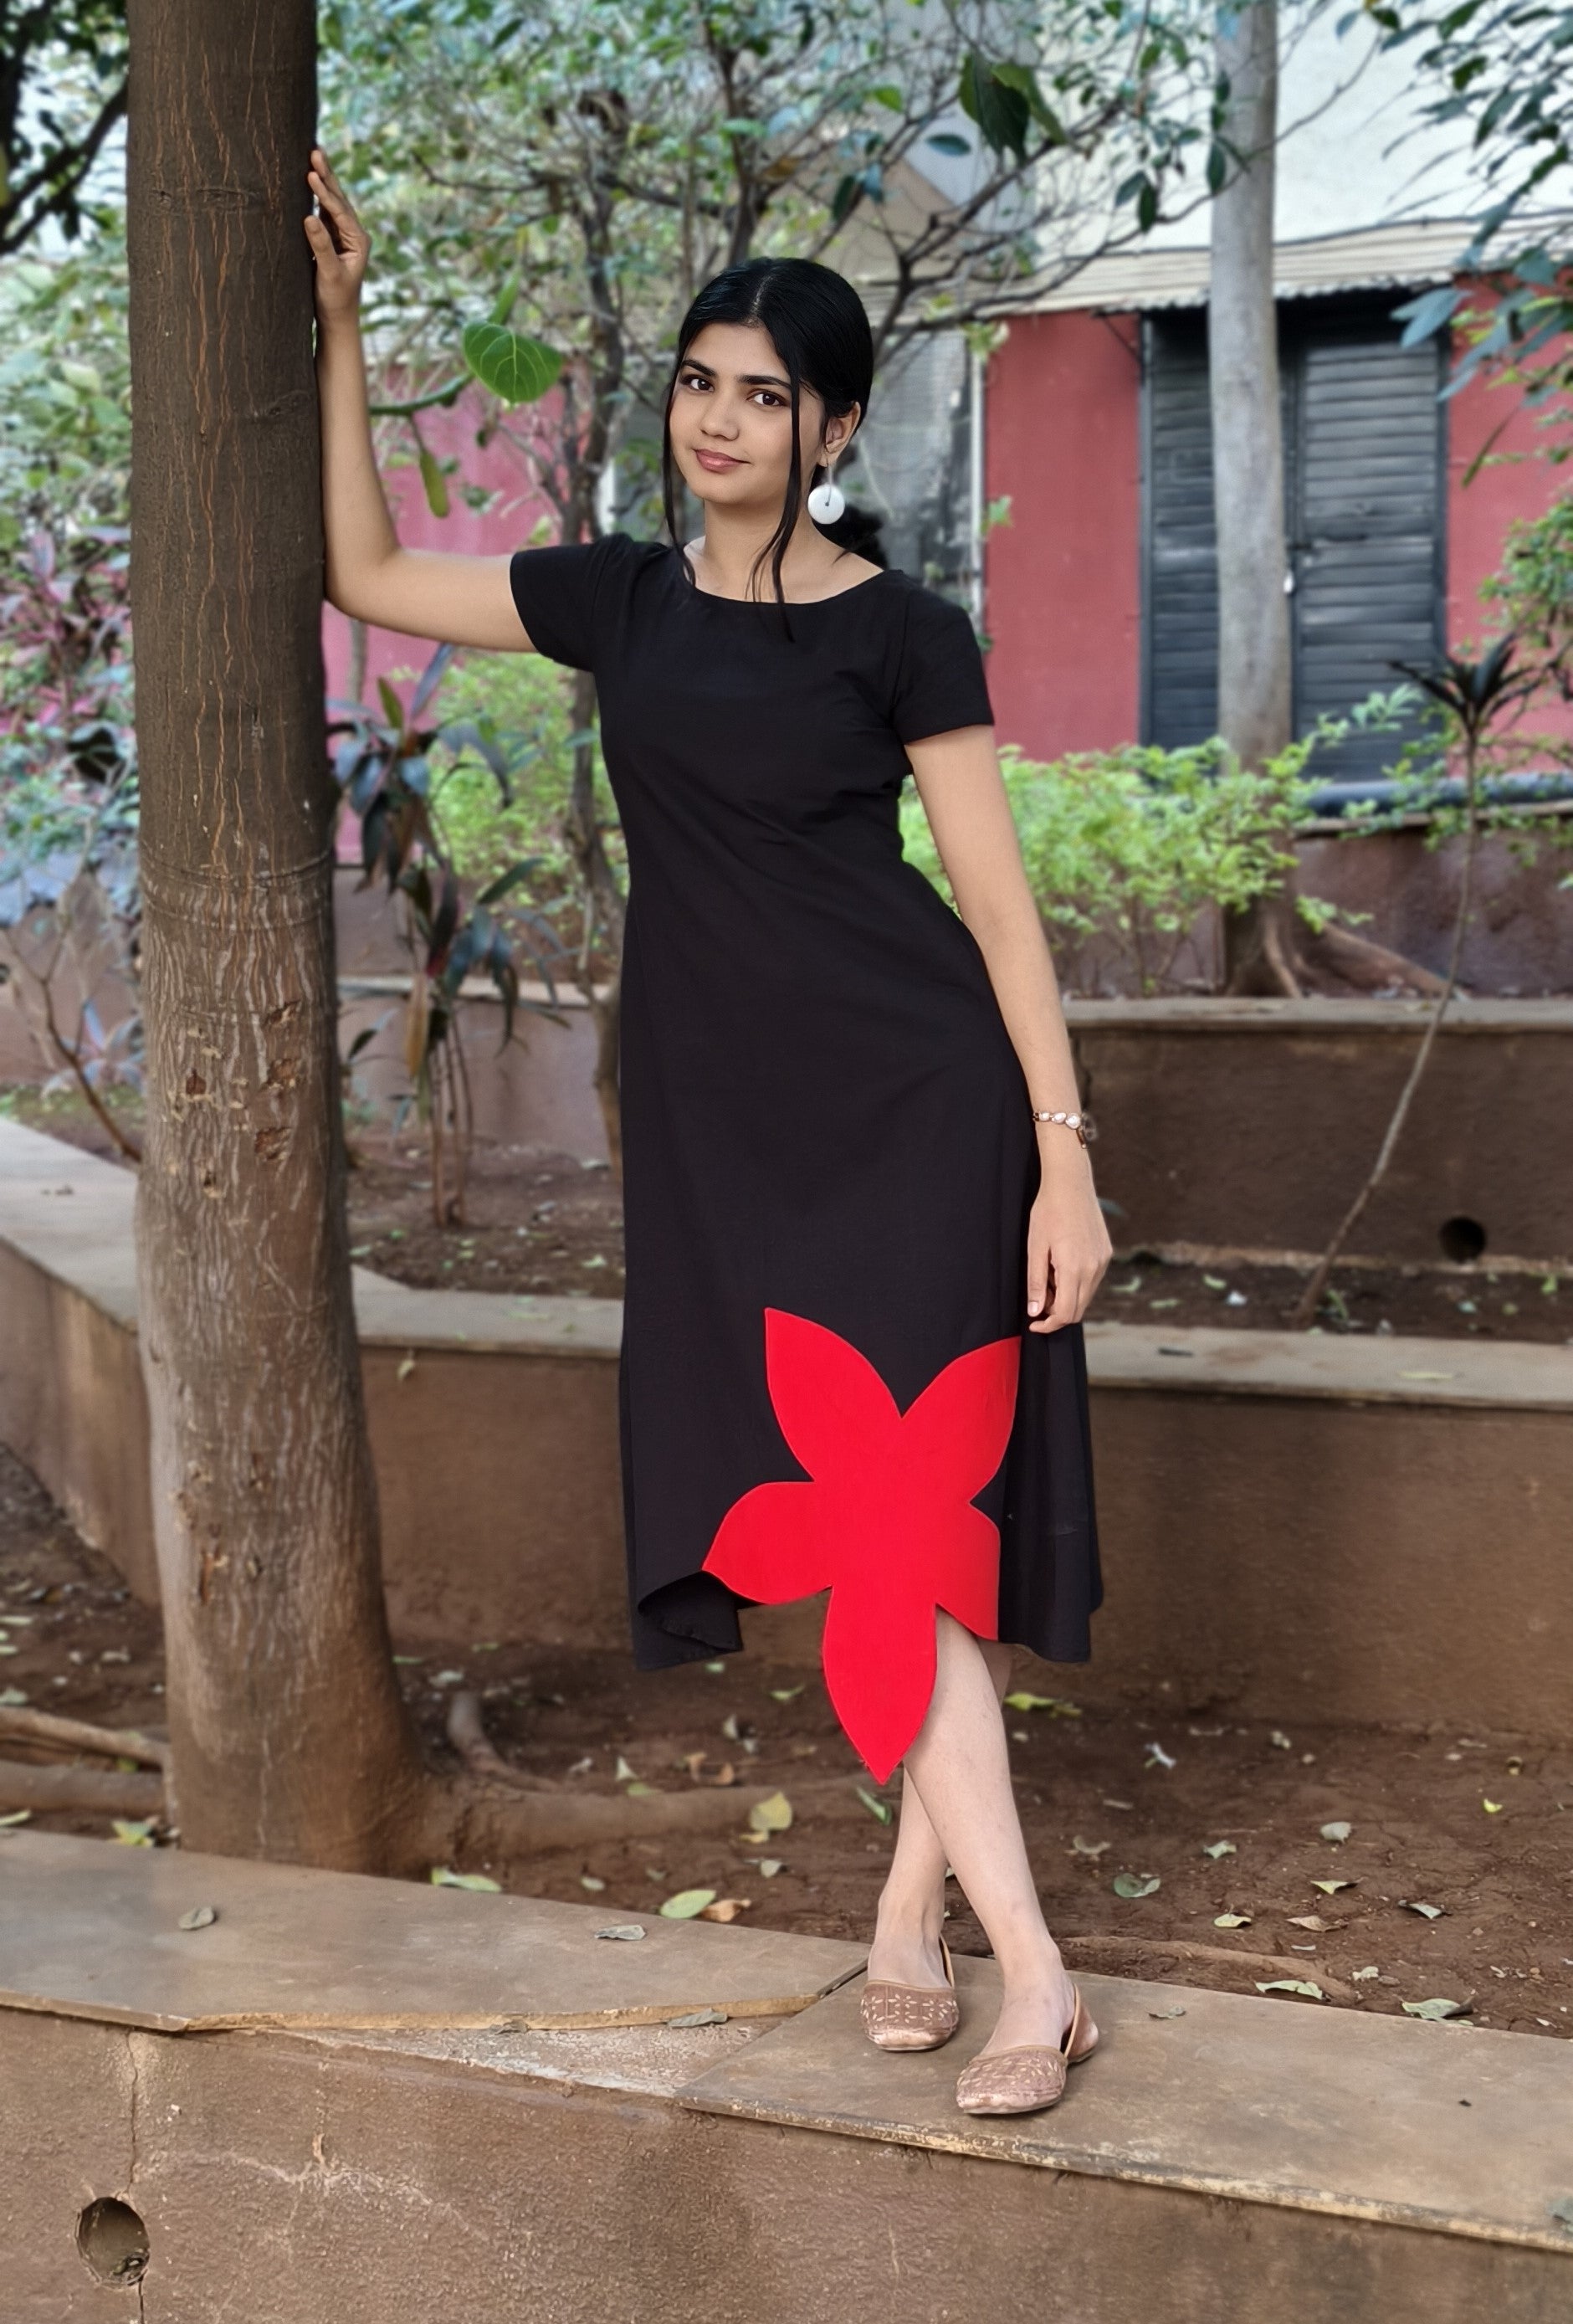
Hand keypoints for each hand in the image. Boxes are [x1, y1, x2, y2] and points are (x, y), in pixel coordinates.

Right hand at [303, 146, 369, 327]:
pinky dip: (315, 196)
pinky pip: (323, 212)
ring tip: (313, 157)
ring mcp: (343, 235)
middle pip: (338, 199)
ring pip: (331, 203)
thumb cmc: (335, 299)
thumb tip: (309, 217)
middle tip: (315, 150)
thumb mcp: (328, 273)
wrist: (337, 318)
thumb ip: (320, 245)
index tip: (310, 174)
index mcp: (358, 241)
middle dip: (326, 176)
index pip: (339, 211)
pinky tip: (309, 180)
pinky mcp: (332, 239)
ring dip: (322, 181)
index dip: (324, 192)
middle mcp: (353, 234)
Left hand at [1025, 1150, 1111, 1333]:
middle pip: (1078, 1309)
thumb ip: (1036, 1282)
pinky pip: (1092, 1280)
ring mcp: (1102, 1261)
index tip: (1034, 1323)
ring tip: (1048, 1275)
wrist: (1070, 1184)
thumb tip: (1035, 1311)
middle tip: (1037, 1299)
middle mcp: (1093, 1268)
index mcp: (1074, 1268)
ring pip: (1086, 1296)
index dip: (1049, 1324)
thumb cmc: (1048, 1212)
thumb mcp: (1035, 1247)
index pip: (1066, 1313)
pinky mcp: (1106, 1254)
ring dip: (1066, 1297)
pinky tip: (1061, 1266)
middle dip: (1056, 1313)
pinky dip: (1076, 1284)